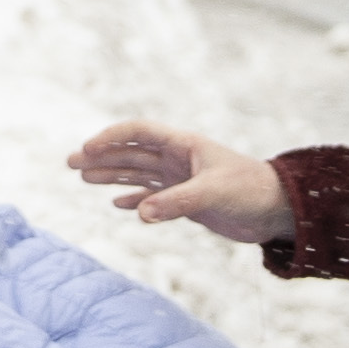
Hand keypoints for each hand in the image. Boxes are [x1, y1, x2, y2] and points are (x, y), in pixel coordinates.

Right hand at [70, 120, 292, 245]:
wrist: (278, 211)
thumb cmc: (251, 192)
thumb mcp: (212, 194)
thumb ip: (176, 203)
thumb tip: (139, 214)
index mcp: (183, 145)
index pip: (139, 133)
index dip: (111, 138)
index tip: (86, 149)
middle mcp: (179, 159)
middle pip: (132, 153)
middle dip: (101, 156)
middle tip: (70, 163)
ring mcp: (182, 180)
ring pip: (138, 174)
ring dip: (112, 175)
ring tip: (83, 177)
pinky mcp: (187, 201)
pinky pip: (153, 196)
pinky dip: (135, 198)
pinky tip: (119, 204)